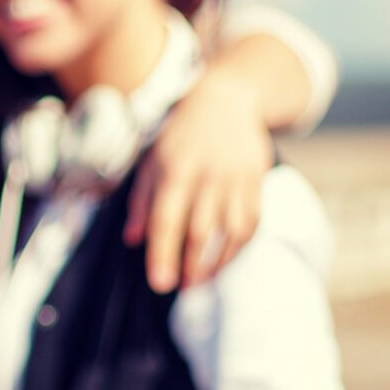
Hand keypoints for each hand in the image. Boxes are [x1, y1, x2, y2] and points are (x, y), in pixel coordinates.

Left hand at [129, 66, 268, 291]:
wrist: (224, 102)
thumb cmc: (178, 139)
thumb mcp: (151, 163)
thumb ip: (142, 202)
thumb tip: (133, 240)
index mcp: (175, 171)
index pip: (166, 220)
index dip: (162, 255)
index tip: (159, 283)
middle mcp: (207, 177)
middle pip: (199, 231)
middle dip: (189, 265)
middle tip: (179, 287)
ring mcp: (236, 180)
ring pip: (230, 232)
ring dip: (216, 262)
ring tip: (200, 279)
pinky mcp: (257, 182)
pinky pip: (252, 223)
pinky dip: (239, 248)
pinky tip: (224, 260)